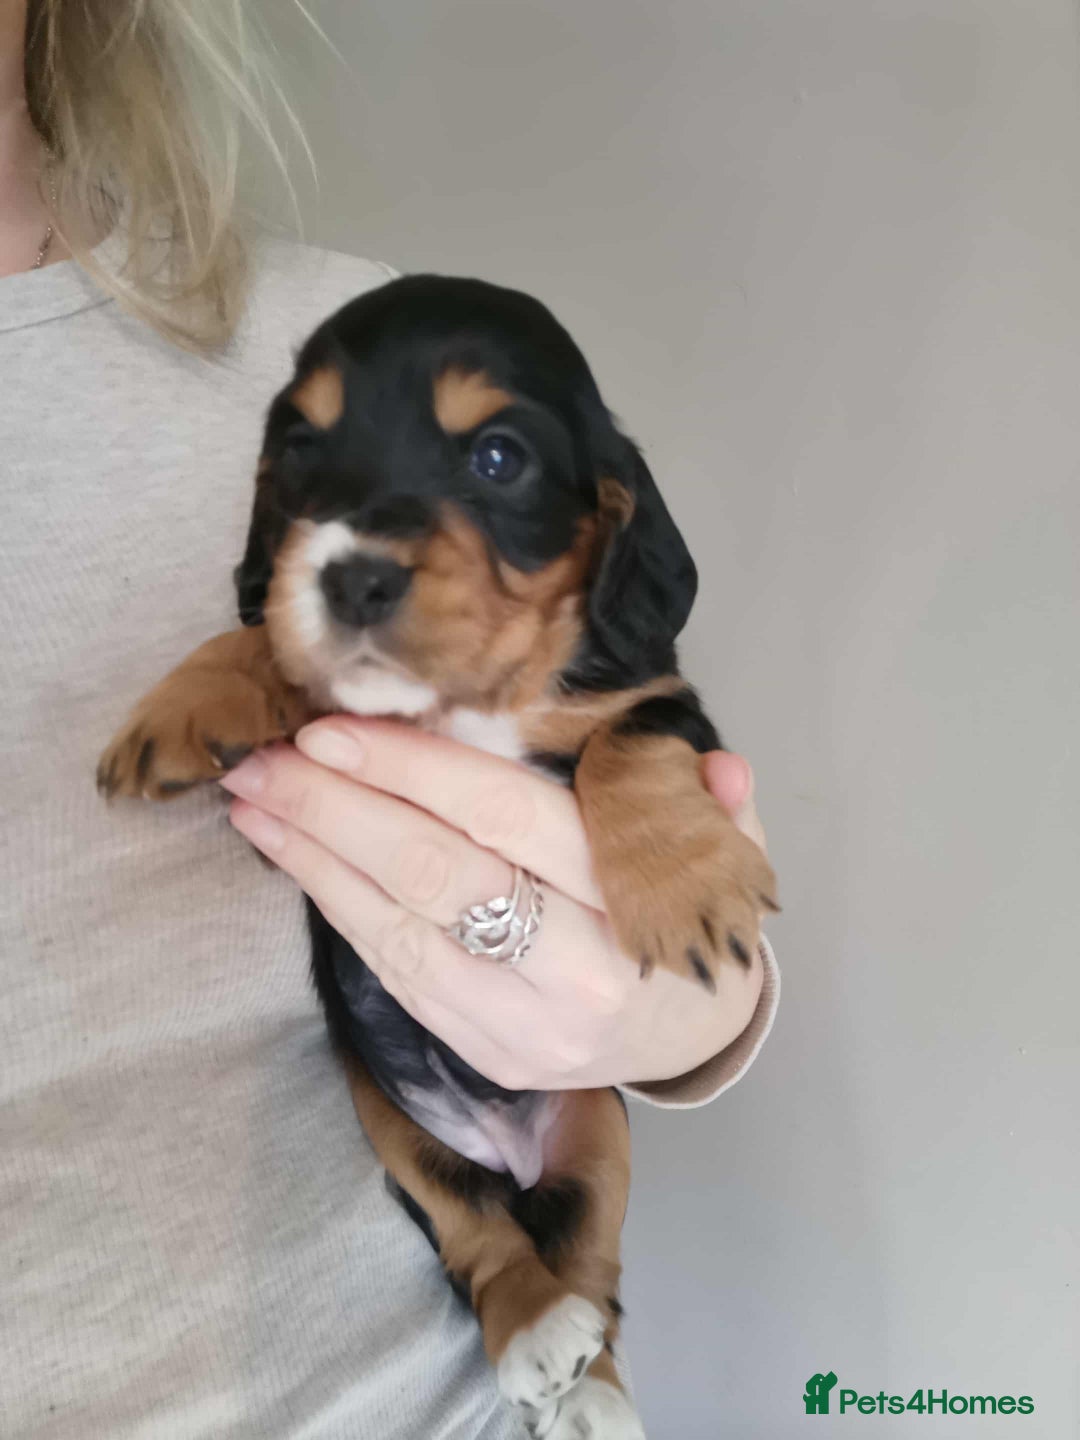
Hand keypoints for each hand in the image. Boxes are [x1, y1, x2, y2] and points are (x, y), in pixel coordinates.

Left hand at [220, 719, 768, 1089]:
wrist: (692, 1033)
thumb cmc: (691, 913)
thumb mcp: (723, 850)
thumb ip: (709, 808)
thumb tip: (719, 771)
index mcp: (637, 903)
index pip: (508, 818)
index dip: (414, 771)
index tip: (333, 728)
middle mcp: (577, 973)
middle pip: (437, 875)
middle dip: (337, 810)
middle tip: (263, 758)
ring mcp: (524, 1025)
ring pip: (399, 932)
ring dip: (314, 860)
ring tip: (252, 801)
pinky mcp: (484, 1053)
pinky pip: (396, 973)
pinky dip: (338, 908)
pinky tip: (295, 858)